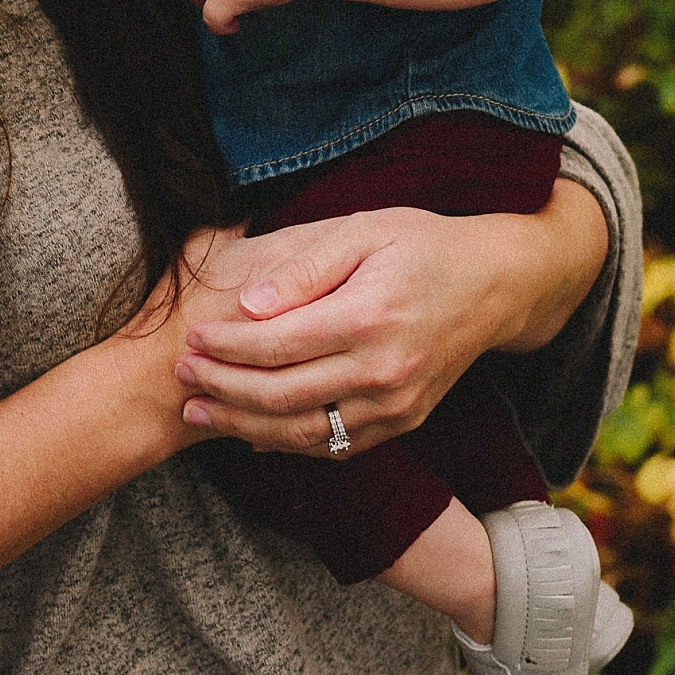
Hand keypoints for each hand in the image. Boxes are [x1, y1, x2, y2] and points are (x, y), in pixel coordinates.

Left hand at [172, 206, 524, 453]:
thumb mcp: (362, 229)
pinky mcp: (403, 421)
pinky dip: (289, 444)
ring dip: (244, 427)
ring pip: (304, 432)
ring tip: (200, 414)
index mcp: (367, 316)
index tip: (192, 339)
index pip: (278, 344)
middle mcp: (382, 370)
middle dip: (223, 391)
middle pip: (282, 395)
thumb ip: (304, 268)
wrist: (493, 283)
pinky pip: (336, 445)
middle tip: (181, 379)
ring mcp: (395, 405)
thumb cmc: (421, 243)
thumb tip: (248, 304)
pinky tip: (252, 434)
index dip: (227, 347)